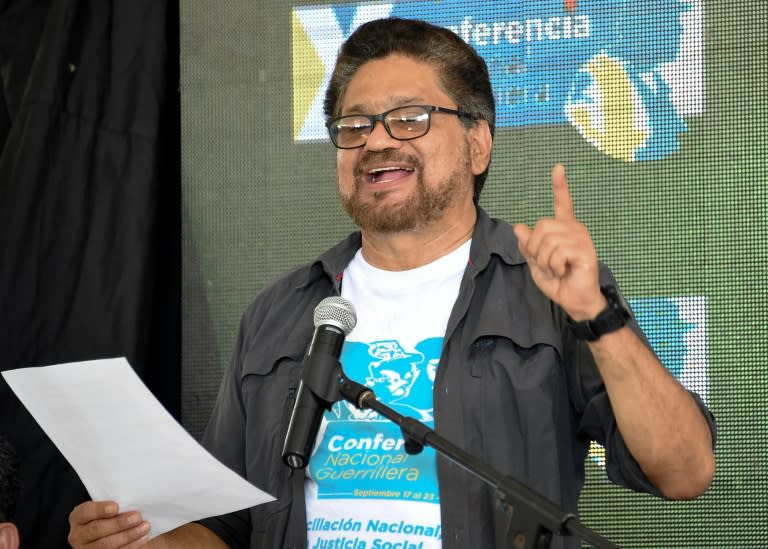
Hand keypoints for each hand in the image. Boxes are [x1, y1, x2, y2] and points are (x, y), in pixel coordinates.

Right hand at [68, 500, 149, 548]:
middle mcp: (79, 535)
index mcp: (79, 517)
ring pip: (106, 545)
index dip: (100, 509)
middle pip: (96, 529)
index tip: (115, 507)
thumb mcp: (110, 507)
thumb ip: (116, 502)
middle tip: (137, 517)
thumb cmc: (116, 514)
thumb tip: (133, 495)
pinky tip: (143, 538)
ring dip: (128, 535)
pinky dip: (131, 546)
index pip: (85, 512)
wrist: (119, 531)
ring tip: (144, 527)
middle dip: (118, 523)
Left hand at [512, 164, 604, 319]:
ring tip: (558, 269)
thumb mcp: (537, 264)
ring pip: (547, 240)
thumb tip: (518, 227)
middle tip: (548, 264)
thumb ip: (528, 246)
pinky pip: (557, 252)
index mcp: (564, 229)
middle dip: (536, 249)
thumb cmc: (559, 282)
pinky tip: (565, 271)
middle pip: (541, 226)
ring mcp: (581, 238)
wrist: (576, 301)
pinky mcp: (585, 250)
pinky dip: (554, 266)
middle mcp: (574, 229)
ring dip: (545, 261)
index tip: (558, 168)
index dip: (560, 186)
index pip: (562, 203)